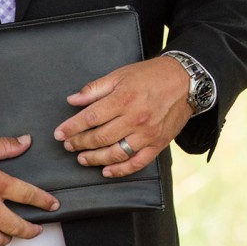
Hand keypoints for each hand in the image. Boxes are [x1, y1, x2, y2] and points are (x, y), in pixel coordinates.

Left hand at [54, 56, 191, 177]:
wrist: (186, 80)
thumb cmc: (152, 76)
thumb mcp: (121, 74)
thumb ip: (95, 88)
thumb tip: (73, 100)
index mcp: (124, 99)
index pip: (90, 118)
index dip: (71, 127)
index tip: (59, 133)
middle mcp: (136, 118)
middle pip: (100, 138)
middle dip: (79, 143)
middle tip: (68, 145)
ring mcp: (148, 133)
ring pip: (115, 153)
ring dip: (95, 158)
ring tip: (82, 158)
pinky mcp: (158, 143)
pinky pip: (137, 162)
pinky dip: (120, 170)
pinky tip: (106, 171)